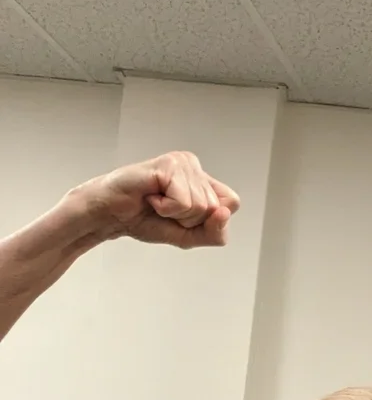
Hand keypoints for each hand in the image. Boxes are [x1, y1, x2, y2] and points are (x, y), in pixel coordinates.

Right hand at [71, 151, 239, 248]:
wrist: (111, 215)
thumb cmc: (145, 219)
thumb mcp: (189, 236)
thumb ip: (214, 232)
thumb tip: (223, 212)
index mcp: (203, 180)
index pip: (231, 204)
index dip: (210, 220)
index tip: (182, 216)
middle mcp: (195, 167)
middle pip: (216, 208)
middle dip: (189, 220)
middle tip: (164, 209)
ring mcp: (183, 162)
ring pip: (201, 206)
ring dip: (175, 214)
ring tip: (156, 202)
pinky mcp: (169, 164)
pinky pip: (184, 202)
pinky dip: (166, 208)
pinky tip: (151, 197)